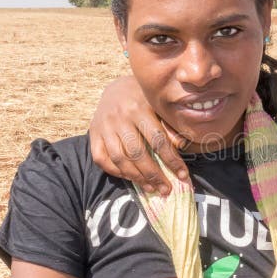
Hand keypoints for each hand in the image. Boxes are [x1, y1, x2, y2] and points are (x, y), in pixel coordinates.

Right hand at [89, 76, 187, 193]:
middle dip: (154, 174)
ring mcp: (104, 127)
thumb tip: (182, 145)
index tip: (183, 176)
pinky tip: (130, 178)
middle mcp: (119, 118)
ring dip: (136, 177)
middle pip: (137, 153)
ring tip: (151, 188)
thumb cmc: (143, 99)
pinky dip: (116, 172)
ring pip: (119, 159)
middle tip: (166, 189)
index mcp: (139, 108)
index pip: (157, 140)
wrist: (115, 88)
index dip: (171, 160)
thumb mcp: (158, 105)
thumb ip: (169, 125)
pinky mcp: (93, 134)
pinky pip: (101, 159)